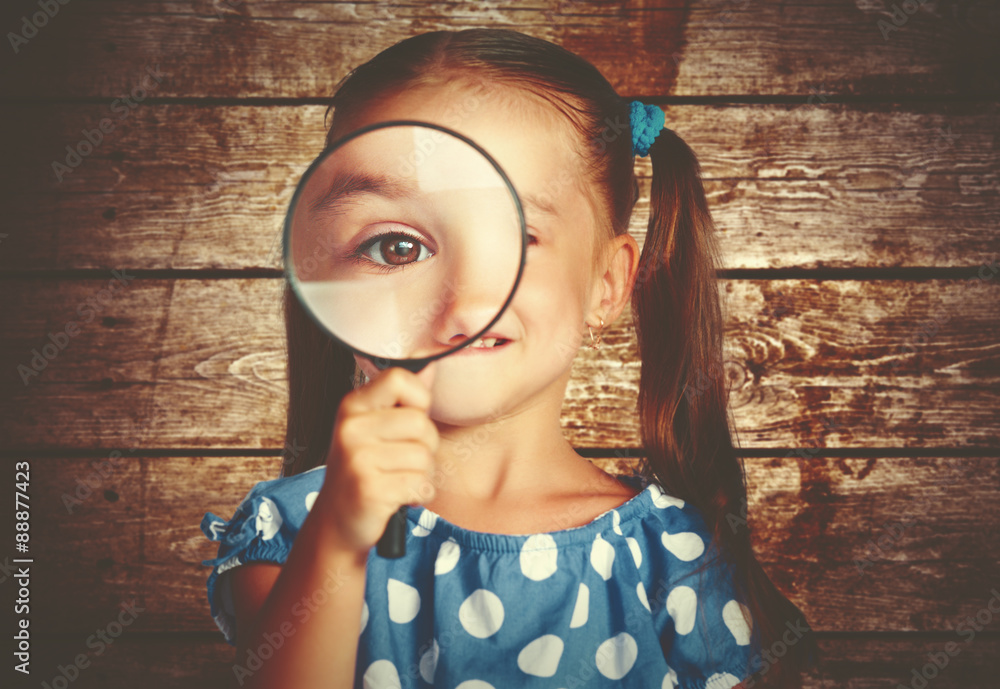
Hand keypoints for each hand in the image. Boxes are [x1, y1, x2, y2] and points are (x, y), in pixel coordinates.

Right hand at [318, 366, 438, 553]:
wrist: (337, 522)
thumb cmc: (364, 470)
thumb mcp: (376, 428)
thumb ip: (405, 397)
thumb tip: (431, 362)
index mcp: (353, 406)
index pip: (400, 378)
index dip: (418, 400)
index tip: (407, 421)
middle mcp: (351, 428)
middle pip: (421, 423)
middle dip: (426, 447)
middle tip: (402, 461)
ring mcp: (357, 459)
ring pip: (425, 457)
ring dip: (422, 474)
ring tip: (398, 480)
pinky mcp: (369, 490)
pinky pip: (420, 484)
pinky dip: (417, 494)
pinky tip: (397, 498)